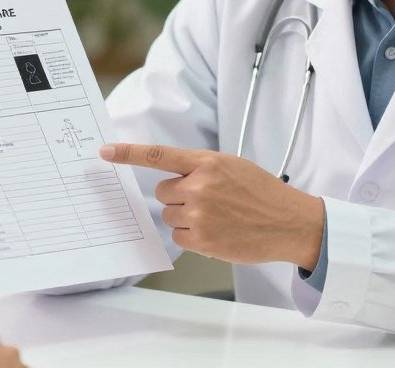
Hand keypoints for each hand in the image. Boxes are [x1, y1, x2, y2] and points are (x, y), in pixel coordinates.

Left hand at [100, 142, 324, 267]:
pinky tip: (217, 232)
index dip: (128, 153)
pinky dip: (194, 237)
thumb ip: (201, 169)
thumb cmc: (262, 193)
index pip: (159, 155)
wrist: (289, 222)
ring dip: (185, 218)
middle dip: (178, 197)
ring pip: (170, 216)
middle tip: (206, 201)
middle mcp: (200, 186)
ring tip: (216, 217)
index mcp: (207, 163)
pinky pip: (179, 237)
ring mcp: (200, 215)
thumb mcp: (232, 167)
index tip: (105, 152)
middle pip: (162, 192)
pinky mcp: (203, 240)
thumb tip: (174, 179)